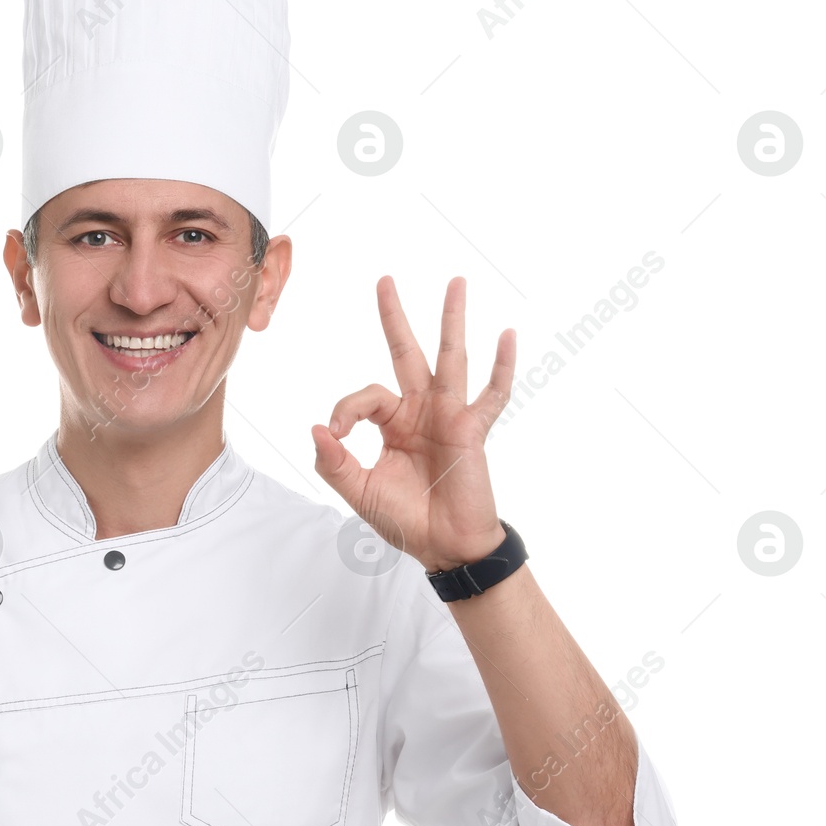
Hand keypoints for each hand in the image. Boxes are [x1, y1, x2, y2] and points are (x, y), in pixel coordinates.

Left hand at [311, 276, 513, 572]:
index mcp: (393, 423)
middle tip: (384, 279)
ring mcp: (449, 416)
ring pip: (450, 357)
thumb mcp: (358, 491)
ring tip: (456, 282)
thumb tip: (318, 428)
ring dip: (452, 319)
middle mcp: (420, 411)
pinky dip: (502, 366)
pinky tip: (508, 335)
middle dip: (394, 316)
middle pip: (406, 352)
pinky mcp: (474, 430)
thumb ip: (334, 462)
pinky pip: (492, 394)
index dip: (346, 408)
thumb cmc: (406, 519)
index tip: (337, 433)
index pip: (365, 396)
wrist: (444, 547)